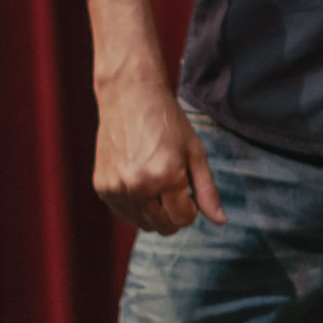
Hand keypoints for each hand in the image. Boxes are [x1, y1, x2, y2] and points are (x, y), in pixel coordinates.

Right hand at [85, 0, 225, 233]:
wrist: (129, 96)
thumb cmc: (167, 121)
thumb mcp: (195, 151)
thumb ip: (208, 190)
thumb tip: (221, 222)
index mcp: (165, 177)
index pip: (184, 219)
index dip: (192, 208)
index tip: (190, 188)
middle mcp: (138, 187)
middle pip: (163, 226)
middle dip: (174, 211)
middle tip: (174, 182)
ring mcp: (116, 189)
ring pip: (143, 224)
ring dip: (154, 210)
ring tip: (156, 177)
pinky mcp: (101, 188)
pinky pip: (124, 214)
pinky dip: (135, 205)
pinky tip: (139, 179)